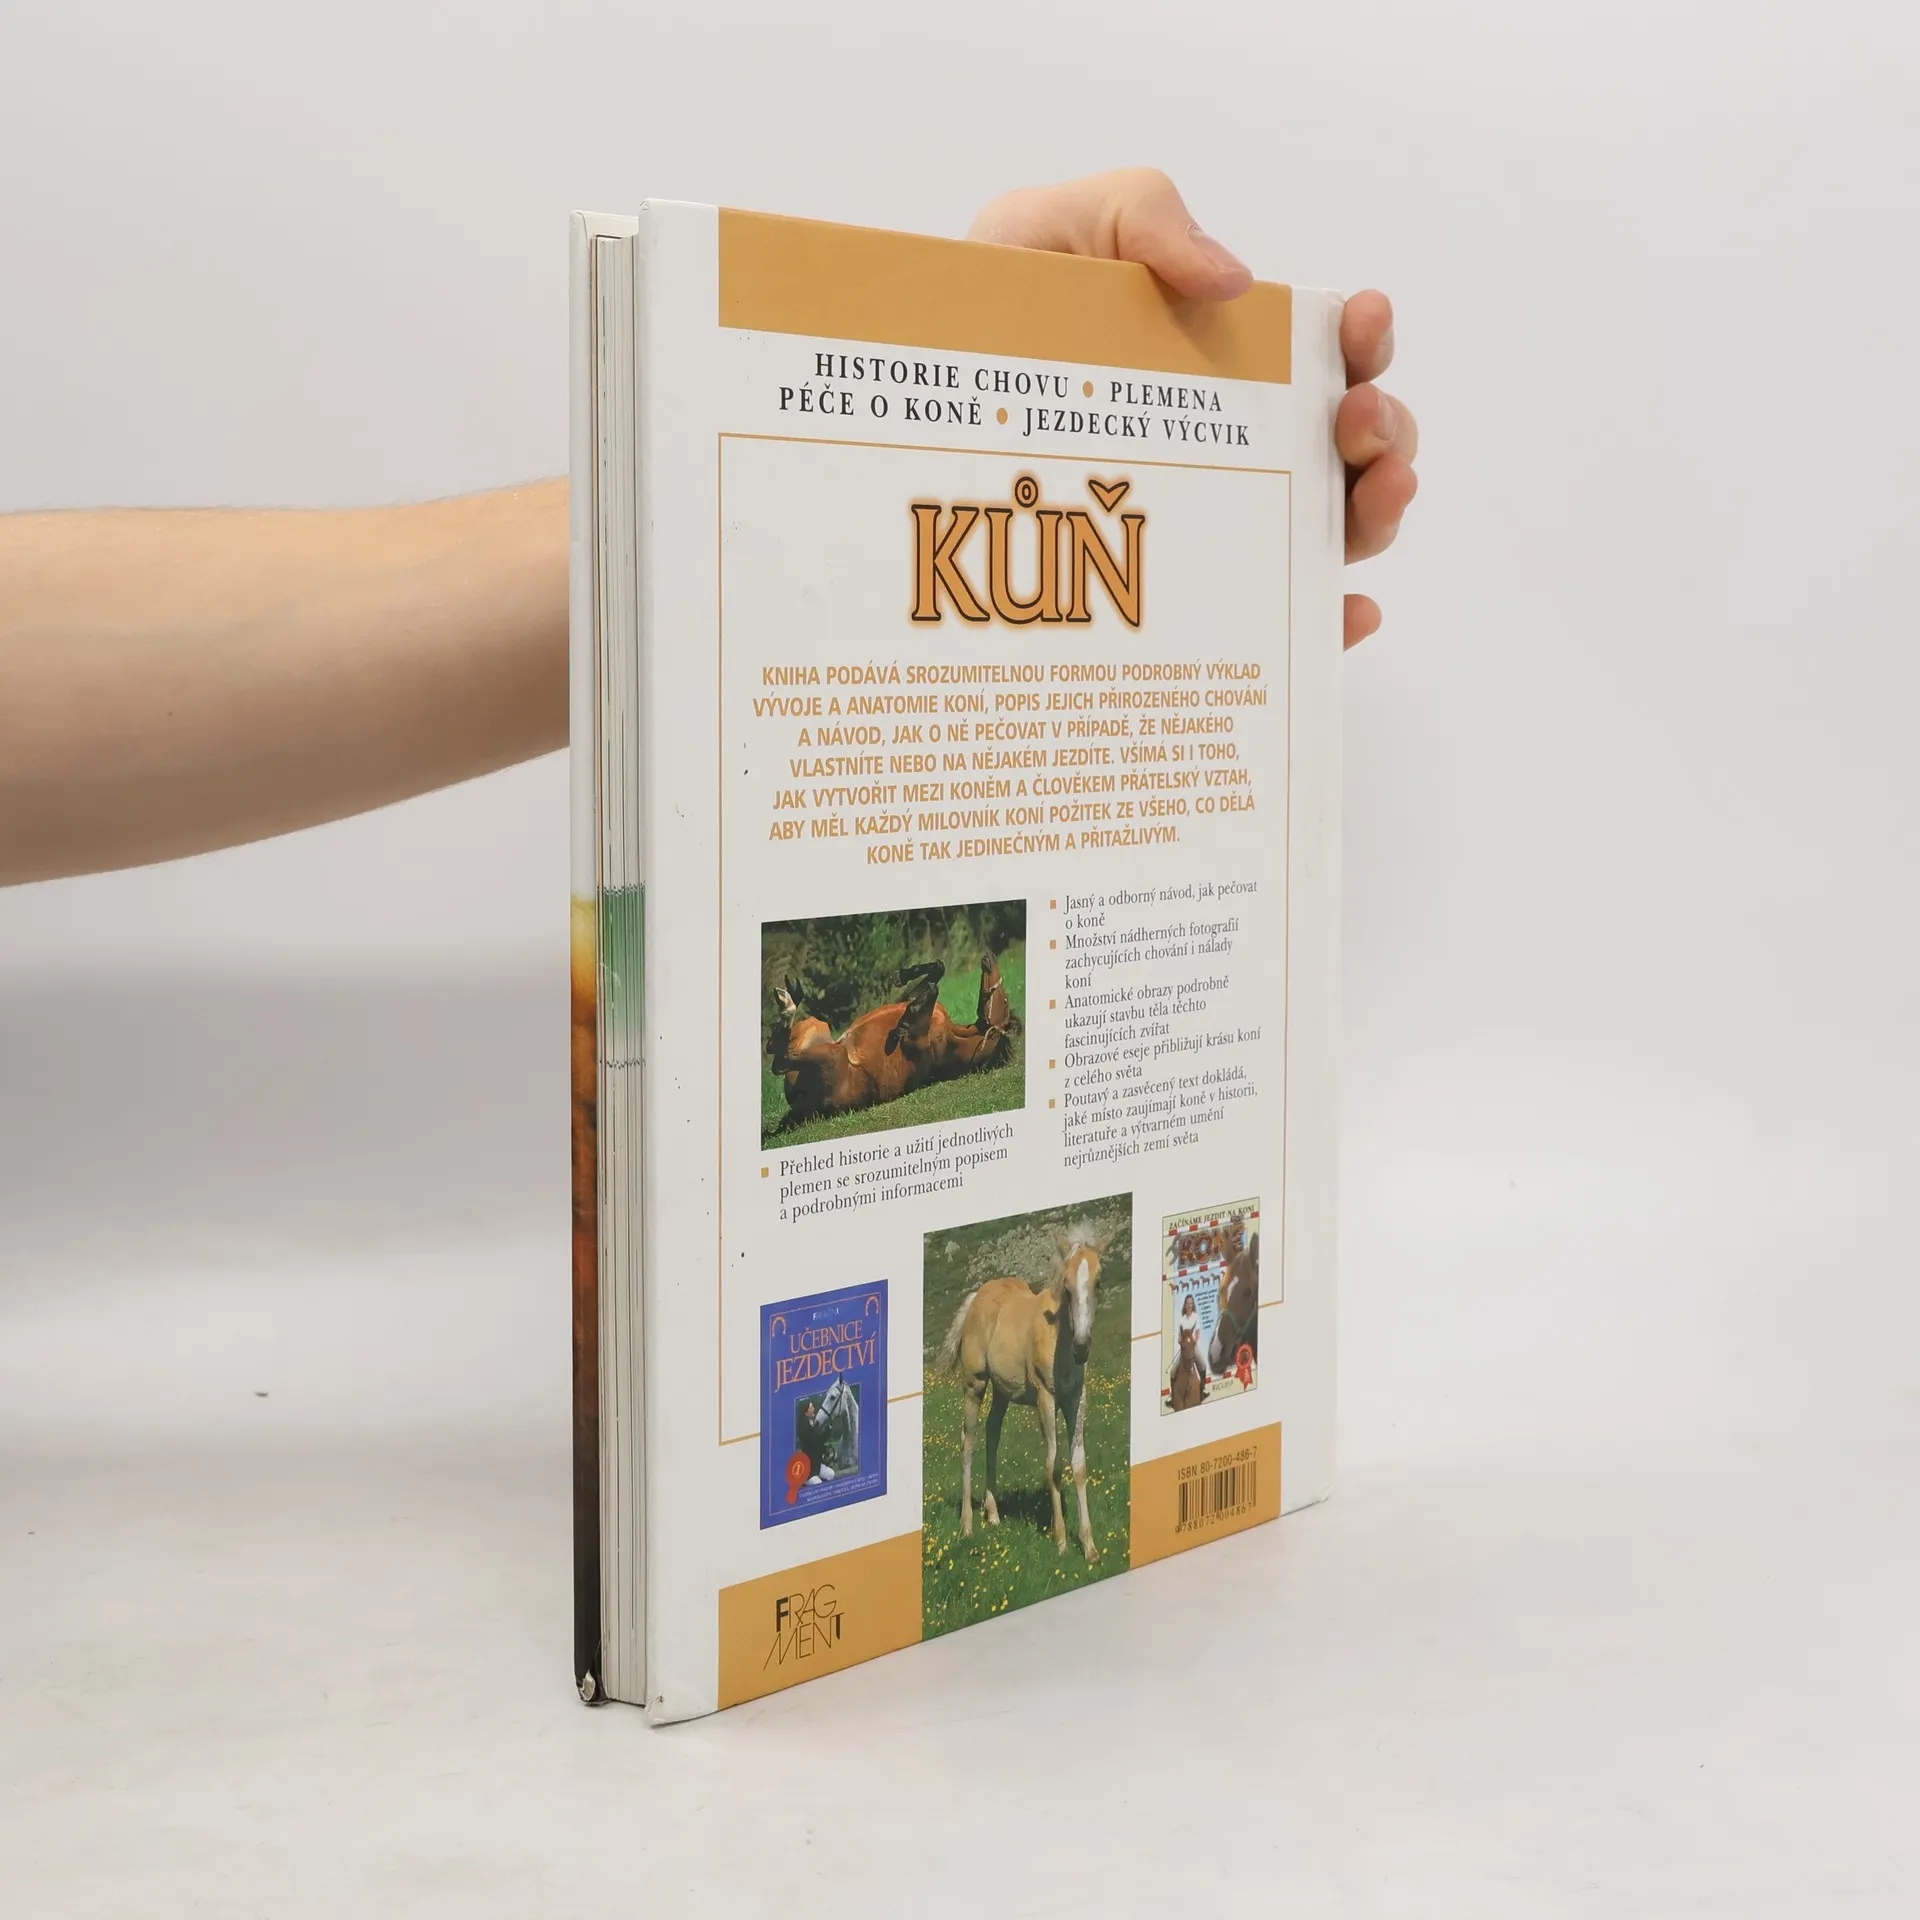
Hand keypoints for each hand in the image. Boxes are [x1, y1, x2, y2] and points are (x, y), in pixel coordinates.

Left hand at [969, 168, 1417, 647]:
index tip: (1362, 321)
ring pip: (1333, 534)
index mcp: (1225, 363)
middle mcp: (1238, 450)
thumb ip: (1144, 216)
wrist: (909, 406)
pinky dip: (1326, 624)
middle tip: (1354, 422)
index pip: (1326, 355)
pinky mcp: (1178, 602)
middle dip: (1382, 431)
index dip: (1365, 341)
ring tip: (1371, 494)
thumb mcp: (1056, 228)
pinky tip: (1342, 615)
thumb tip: (1235, 282)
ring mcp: (1216, 528)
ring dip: (1375, 516)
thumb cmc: (989, 312)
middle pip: (1350, 452)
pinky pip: (1273, 626)